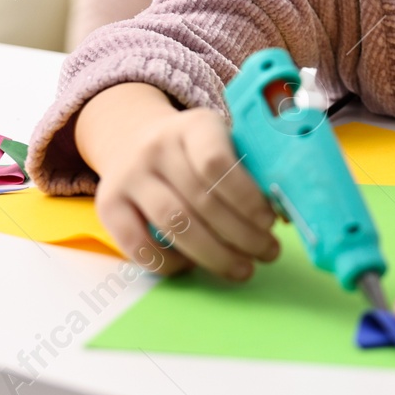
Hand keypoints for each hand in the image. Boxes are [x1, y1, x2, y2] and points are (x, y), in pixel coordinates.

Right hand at [81, 86, 280, 280]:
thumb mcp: (223, 140)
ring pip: (173, 224)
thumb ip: (249, 167)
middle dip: (240, 235)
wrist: (133, 138)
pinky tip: (194, 267)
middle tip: (268, 253)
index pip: (217, 162)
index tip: (270, 222)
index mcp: (194, 125)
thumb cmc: (195, 149)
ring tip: (243, 269)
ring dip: (214, 254)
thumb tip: (287, 214)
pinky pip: (138, 245)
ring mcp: (128, 175)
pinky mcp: (107, 205)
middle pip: (201, 200)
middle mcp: (156, 147)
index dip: (246, 197)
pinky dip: (169, 263)